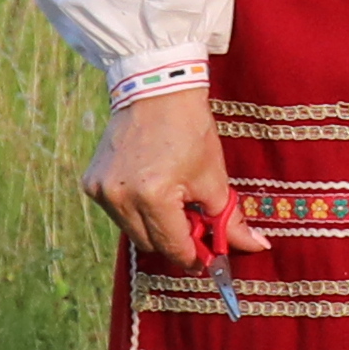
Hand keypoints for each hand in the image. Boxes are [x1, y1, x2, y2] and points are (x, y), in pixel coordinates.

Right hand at [88, 86, 249, 278]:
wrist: (157, 91)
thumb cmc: (189, 131)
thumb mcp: (214, 177)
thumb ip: (230, 219)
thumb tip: (257, 247)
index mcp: (152, 196)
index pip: (173, 246)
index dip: (194, 256)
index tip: (209, 258)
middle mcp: (120, 198)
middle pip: (150, 244)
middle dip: (175, 240)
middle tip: (196, 224)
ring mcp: (101, 191)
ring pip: (132, 231)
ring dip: (154, 225)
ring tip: (174, 199)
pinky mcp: (91, 183)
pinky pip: (118, 213)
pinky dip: (137, 210)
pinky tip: (152, 188)